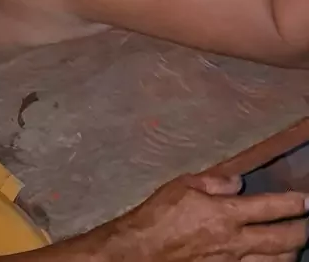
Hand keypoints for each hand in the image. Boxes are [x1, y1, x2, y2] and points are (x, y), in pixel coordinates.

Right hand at [109, 172, 307, 261]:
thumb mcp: (184, 185)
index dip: (293, 203)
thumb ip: (214, 181)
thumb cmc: (160, 215)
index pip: (270, 207)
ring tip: (295, 243)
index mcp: (226, 214)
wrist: (142, 251)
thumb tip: (237, 181)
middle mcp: (235, 241)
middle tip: (307, 222)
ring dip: (291, 252)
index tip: (305, 199)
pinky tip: (272, 260)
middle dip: (302, 230)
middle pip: (283, 240)